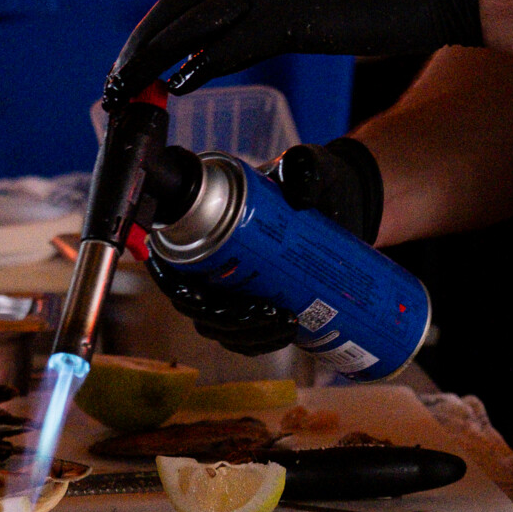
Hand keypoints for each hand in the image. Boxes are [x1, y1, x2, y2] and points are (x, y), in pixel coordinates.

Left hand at [105, 0, 486, 101]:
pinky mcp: (298, 17)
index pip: (184, 5)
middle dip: (137, 49)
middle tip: (112, 86)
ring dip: (154, 57)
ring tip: (128, 89)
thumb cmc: (375, 7)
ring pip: (194, 22)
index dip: (149, 37)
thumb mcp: (308, 20)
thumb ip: (266, 31)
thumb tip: (227, 54)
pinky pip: (239, 41)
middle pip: (174, 10)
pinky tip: (179, 84)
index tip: (128, 70)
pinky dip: (202, 62)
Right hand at [140, 137, 386, 353]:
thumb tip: (299, 188)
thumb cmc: (312, 183)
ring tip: (287, 323)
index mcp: (207, 227)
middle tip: (269, 311)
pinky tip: (289, 332)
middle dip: (229, 319)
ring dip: (249, 335)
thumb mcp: (308, 169)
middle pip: (200, 308)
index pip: (172, 265)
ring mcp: (233, 292)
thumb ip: (305, 170)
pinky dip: (263, 342)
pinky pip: (248, 337)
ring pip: (223, 328)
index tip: (199, 295)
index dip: (175, 286)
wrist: (340, 202)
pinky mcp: (256, 309)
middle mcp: (213, 265)